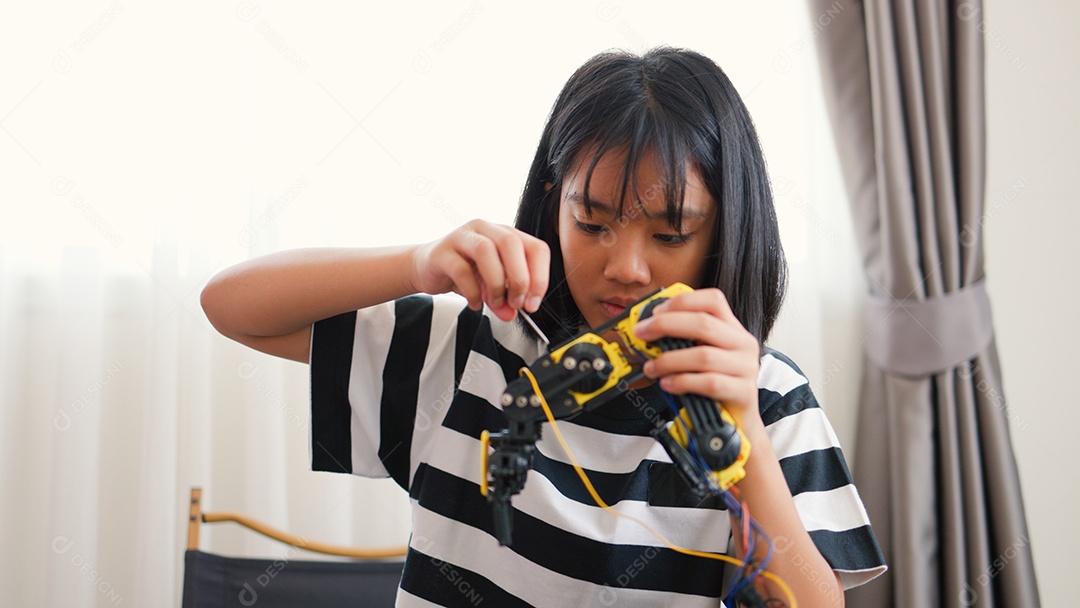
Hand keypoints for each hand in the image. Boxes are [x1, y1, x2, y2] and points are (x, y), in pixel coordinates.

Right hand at [408, 219, 549, 321]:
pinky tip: (474, 303)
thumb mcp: (490, 287)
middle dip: (519, 278)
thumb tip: (512, 314)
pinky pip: (461, 270)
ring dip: (496, 283)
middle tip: (516, 303)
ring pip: (486, 251)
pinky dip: (472, 291)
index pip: (535, 248)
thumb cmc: (463, 270)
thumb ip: (503, 300)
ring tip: (494, 302)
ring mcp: (462, 237)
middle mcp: (485, 229)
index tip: (533, 303)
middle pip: (512, 244)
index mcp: (505, 234)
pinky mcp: (442, 251)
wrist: (426, 267)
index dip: (540, 277)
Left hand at [633, 288, 761, 425]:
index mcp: (733, 329)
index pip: (713, 301)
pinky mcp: (744, 392)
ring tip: (651, 368)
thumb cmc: (713, 384)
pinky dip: (682, 382)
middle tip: (641, 334)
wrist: (738, 420)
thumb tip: (646, 329)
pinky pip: (709, 383)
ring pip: (703, 356)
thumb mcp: (701, 355)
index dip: (683, 302)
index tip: (655, 312)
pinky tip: (667, 384)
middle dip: (666, 325)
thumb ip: (683, 340)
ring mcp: (746, 367)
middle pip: (704, 323)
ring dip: (669, 360)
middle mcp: (743, 344)